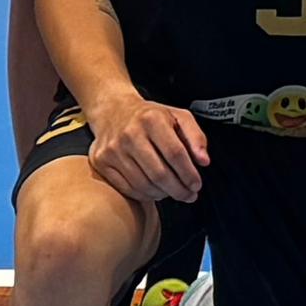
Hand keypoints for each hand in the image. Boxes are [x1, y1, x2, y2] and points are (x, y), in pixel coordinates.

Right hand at [86, 95, 209, 206]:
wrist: (112, 110)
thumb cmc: (149, 116)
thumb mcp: (178, 116)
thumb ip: (196, 136)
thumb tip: (203, 161)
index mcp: (151, 119)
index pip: (175, 154)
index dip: (189, 174)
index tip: (196, 185)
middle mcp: (130, 133)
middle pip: (159, 173)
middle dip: (179, 190)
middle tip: (189, 195)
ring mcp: (113, 149)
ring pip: (144, 185)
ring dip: (163, 194)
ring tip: (172, 192)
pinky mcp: (102, 162)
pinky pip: (128, 189)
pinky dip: (145, 195)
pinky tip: (155, 191)